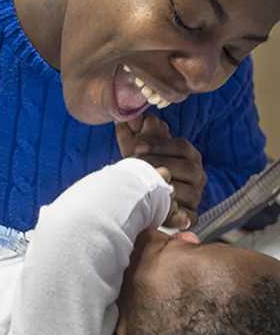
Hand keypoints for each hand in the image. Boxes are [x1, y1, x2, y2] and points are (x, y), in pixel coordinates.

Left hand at [116, 114, 206, 228]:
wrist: (141, 197)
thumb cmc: (141, 168)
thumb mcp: (136, 149)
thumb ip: (136, 133)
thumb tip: (136, 117)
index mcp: (188, 155)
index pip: (180, 146)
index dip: (159, 145)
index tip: (137, 147)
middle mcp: (197, 174)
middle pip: (187, 168)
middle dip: (160, 165)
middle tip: (136, 166)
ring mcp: (196, 196)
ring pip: (189, 192)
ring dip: (165, 190)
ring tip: (143, 187)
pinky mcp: (191, 216)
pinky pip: (189, 217)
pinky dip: (177, 216)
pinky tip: (160, 210)